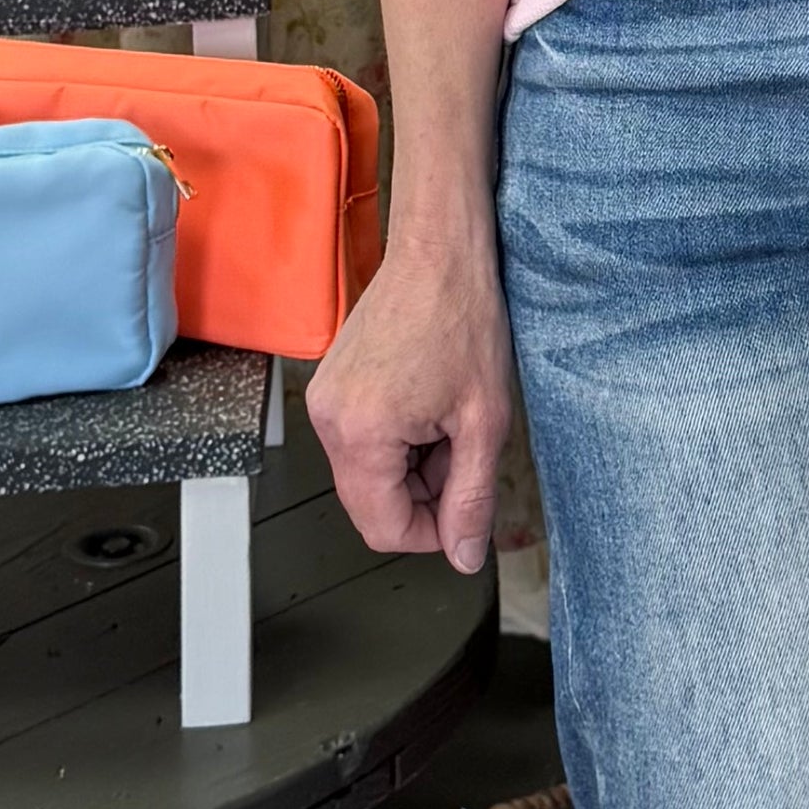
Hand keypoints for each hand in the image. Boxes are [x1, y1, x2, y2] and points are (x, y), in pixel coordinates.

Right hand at [309, 226, 515, 581]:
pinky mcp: (331, 386)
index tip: (464, 514)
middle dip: (424, 495)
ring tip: (448, 418)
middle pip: (372, 505)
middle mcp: (329, 420)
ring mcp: (325, 401)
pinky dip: (398, 439)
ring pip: (368, 474)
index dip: (432, 534)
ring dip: (413, 465)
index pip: (383, 529)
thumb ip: (472, 499)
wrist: (440, 252)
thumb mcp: (484, 421)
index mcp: (361, 434)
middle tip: (463, 451)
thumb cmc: (462, 316)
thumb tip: (465, 556)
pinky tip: (428, 403)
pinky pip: (361, 441)